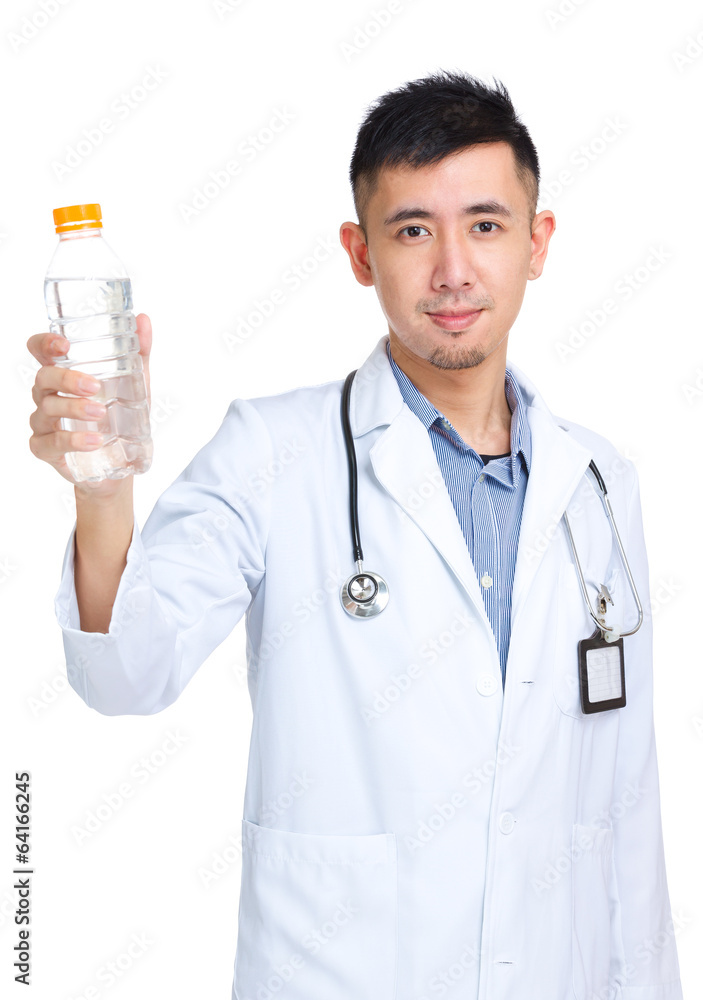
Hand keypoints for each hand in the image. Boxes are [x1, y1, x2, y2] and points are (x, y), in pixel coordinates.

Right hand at [27, 313, 151, 495]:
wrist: (120, 464)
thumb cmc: (119, 418)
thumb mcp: (135, 385)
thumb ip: (139, 353)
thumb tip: (143, 319)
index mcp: (62, 375)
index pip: (40, 351)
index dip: (44, 344)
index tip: (64, 345)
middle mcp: (47, 396)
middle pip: (43, 378)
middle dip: (66, 379)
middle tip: (94, 386)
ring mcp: (43, 423)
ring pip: (47, 409)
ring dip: (74, 408)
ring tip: (100, 412)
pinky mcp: (46, 449)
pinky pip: (50, 443)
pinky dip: (73, 440)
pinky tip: (94, 440)